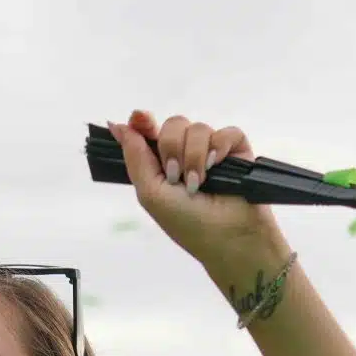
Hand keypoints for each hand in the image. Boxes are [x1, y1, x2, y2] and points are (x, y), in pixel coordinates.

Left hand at [108, 110, 283, 271]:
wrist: (228, 238)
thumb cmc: (188, 223)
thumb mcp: (151, 194)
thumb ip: (135, 157)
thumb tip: (117, 126)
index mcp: (162, 165)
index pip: (150, 132)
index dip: (143, 123)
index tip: (139, 118)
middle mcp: (186, 154)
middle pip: (173, 124)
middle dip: (171, 148)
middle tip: (175, 176)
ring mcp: (212, 151)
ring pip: (198, 128)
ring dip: (194, 156)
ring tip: (198, 182)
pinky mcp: (237, 151)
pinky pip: (227, 132)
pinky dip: (219, 147)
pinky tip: (216, 166)